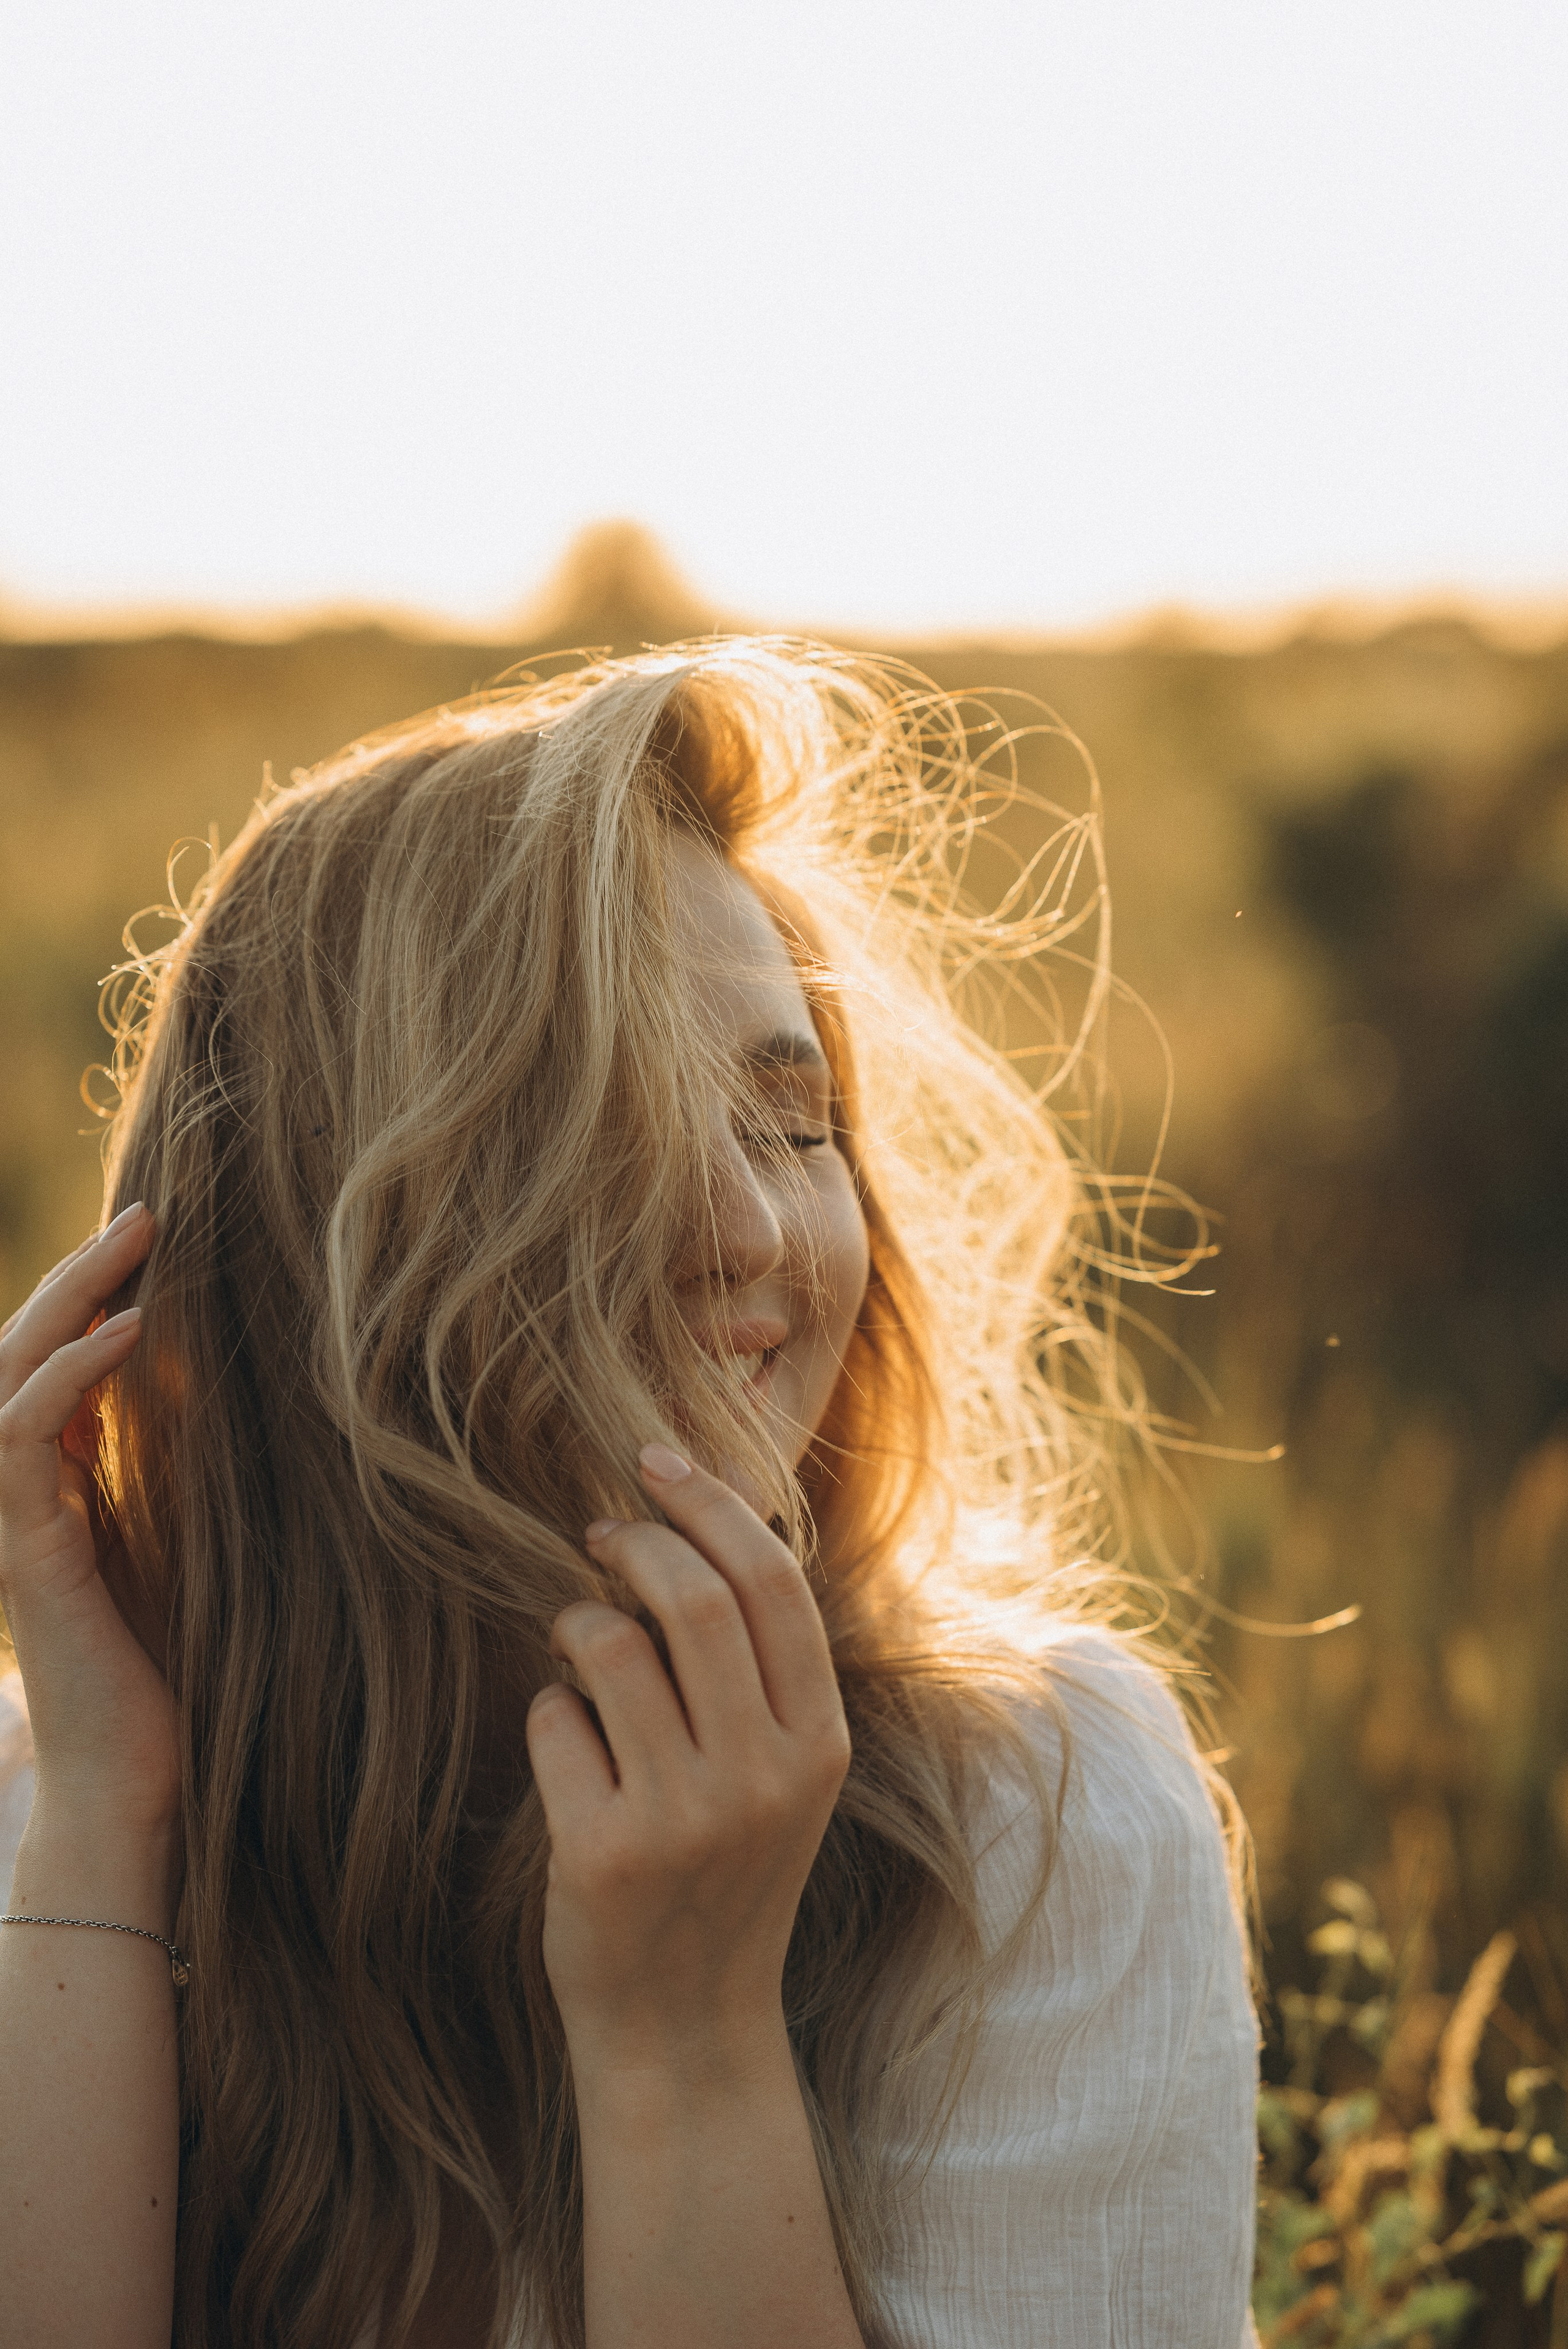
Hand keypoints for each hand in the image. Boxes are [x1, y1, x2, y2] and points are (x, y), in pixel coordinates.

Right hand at [0, 1205, 177, 1840]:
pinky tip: (124, 1337)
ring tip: (131, 1243)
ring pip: (6, 1376)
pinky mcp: (22, 1550)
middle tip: (146, 1212)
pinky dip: (69, 1378)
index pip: (57, 1365)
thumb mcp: (200, 1546)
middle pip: (23, 1351)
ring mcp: (13, 1519)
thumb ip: (200, 1479)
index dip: (94, 1297)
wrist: (141, 1782)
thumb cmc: (183, 1673)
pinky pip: (21, 1439)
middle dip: (79, 1276)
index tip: (159, 1242)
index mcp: (62, 1487)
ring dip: (66, 1300)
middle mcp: (25, 1494)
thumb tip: (274, 1406)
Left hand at [525, 1443, 850, 2079]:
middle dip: (636, 1540)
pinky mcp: (604, 1853)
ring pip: (612, 1647)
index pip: (773, 1583)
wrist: (686, 2026)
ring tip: (578, 1645)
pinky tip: (567, 1749)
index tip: (657, 1459)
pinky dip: (549, 1710)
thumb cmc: (725, 1872)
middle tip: (601, 1533)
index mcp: (817, 1743)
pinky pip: (554, 1721)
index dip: (710, 1503)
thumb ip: (757, 1671)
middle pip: (694, 1597)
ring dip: (579, 1621)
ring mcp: (685, 1817)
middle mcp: (763, 1775)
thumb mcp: (779, 1774)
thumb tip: (693, 1522)